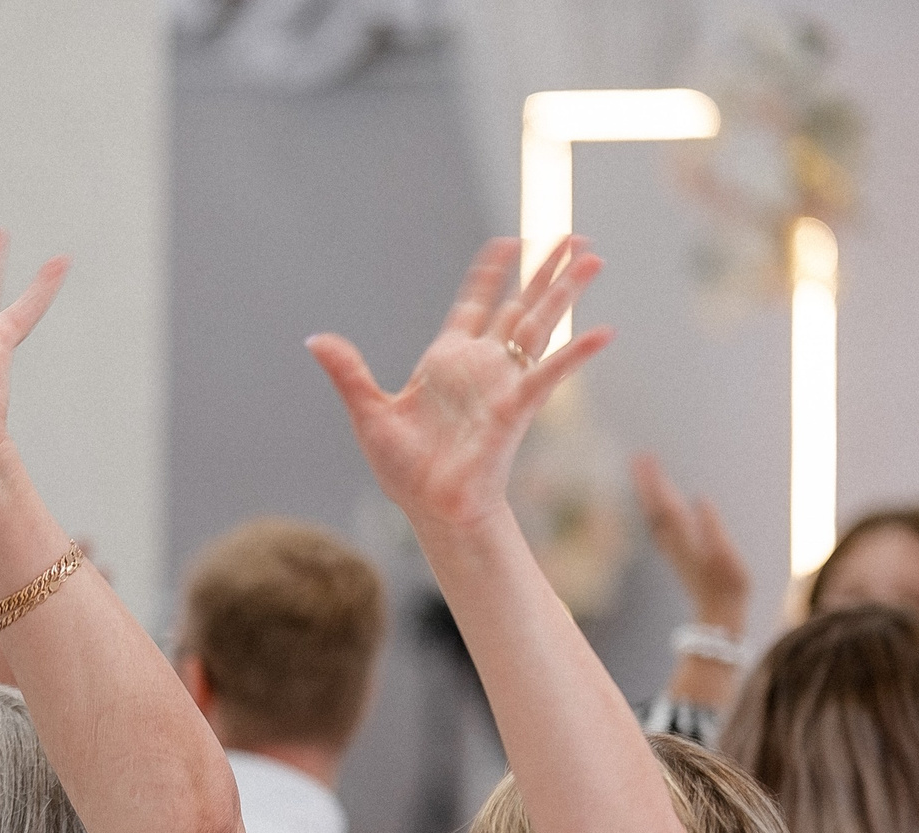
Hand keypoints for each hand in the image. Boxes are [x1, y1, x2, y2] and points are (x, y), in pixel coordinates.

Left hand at [307, 237, 611, 532]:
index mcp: (447, 361)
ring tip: (593, 258)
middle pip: (519, 306)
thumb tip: (315, 339)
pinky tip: (604, 332)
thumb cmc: (405, 470)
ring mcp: (503, 383)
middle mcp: (482, 366)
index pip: (474, 304)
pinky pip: (550, 375)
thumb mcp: (369, 413)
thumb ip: (348, 372)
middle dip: (543, 270)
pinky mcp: (516, 407)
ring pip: (540, 326)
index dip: (489, 273)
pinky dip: (575, 354)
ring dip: (565, 292)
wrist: (430, 510)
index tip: (506, 242)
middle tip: (571, 235)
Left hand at [632, 451, 749, 630]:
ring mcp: (673, 548)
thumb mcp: (725, 554)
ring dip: (648, 492)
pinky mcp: (677, 553)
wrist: (718, 613)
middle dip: (647, 481)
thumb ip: (712, 526)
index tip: (647, 460)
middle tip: (639, 456)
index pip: (664, 503)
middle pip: (654, 506)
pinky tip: (658, 501)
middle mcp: (673, 541)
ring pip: (654, 515)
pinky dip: (655, 507)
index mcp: (684, 537)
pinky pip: (660, 524)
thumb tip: (700, 498)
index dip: (655, 481)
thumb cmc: (727, 584)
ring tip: (644, 471)